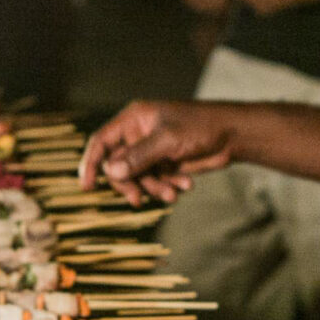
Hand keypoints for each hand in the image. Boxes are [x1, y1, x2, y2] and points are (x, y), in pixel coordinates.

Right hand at [78, 100, 237, 205]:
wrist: (233, 135)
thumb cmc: (202, 126)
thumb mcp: (169, 140)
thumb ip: (140, 156)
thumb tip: (111, 171)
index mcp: (133, 120)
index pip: (101, 142)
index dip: (91, 163)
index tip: (87, 186)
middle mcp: (138, 135)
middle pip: (118, 166)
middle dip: (130, 183)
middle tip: (139, 199)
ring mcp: (151, 151)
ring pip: (138, 178)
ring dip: (153, 188)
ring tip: (172, 193)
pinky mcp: (165, 164)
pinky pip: (155, 182)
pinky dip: (167, 186)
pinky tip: (186, 184)